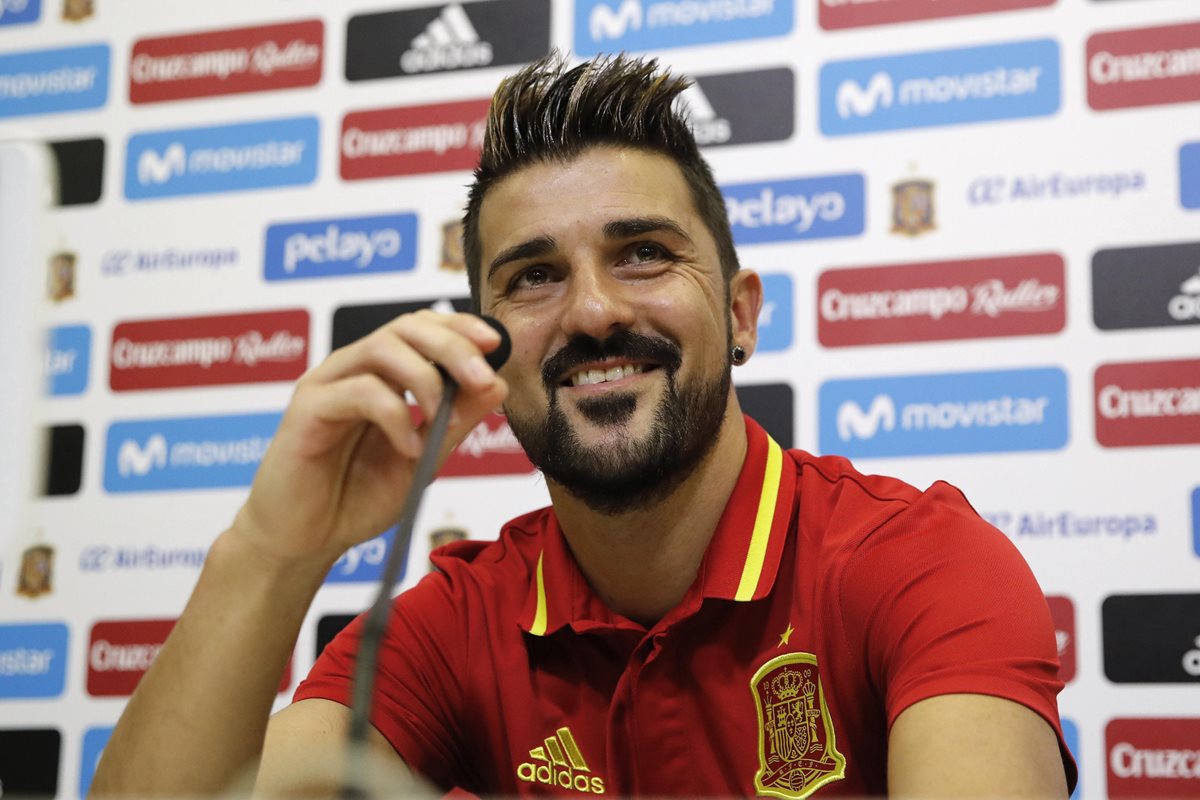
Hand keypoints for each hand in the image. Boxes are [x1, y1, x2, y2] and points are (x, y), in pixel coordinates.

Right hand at [231, 310, 508, 568]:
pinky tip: (409, 450)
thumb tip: (498, 383)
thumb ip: (456, 421)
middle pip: (405, 328)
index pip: (422, 328)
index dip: (459, 328)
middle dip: (452, 346)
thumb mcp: (424, 458)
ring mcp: (327, 384)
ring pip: (381, 348)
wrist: (305, 541)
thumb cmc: (356, 498)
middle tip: (482, 378)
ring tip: (443, 416)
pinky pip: (359, 392)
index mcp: (381, 374)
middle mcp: (353, 369)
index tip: (495, 343)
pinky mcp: (307, 408)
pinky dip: (394, 416)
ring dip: (425, 378)